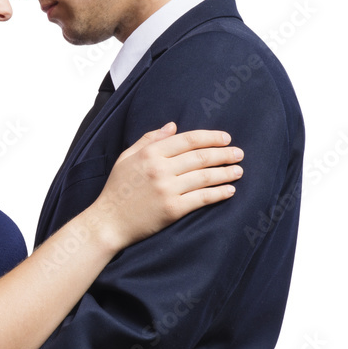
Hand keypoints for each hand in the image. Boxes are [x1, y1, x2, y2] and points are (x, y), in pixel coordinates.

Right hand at [89, 124, 242, 248]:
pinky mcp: (172, 209)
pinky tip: (229, 190)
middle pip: (201, 157)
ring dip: (226, 173)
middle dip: (224, 154)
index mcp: (150, 153)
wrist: (108, 222)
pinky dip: (219, 193)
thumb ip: (149, 139)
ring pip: (205, 177)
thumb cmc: (117, 189)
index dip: (211, 137)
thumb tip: (173, 126)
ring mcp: (167, 190)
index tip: (226, 138)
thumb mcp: (127, 157)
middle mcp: (160, 169)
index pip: (188, 140)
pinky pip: (202, 198)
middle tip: (239, 153)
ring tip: (239, 170)